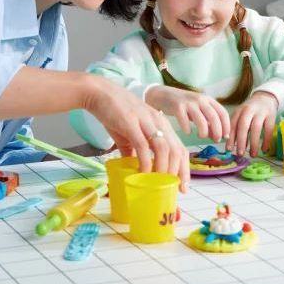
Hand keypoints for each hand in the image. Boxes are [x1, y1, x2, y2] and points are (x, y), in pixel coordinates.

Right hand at [84, 76, 189, 190]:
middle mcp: (158, 122)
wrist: (100, 93)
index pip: (180, 148)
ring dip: (164, 168)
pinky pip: (143, 145)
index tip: (183, 186)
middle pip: (177, 150)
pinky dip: (146, 161)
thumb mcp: (130, 132)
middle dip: (178, 172)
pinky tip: (144, 172)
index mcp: (161, 124)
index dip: (184, 168)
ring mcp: (146, 122)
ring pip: (164, 148)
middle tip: (174, 189)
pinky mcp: (131, 123)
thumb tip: (135, 168)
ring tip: (159, 183)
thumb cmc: (114, 113)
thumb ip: (134, 150)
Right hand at [145, 86, 230, 141]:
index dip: (226, 125)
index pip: (222, 113)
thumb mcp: (199, 111)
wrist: (164, 95)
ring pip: (201, 120)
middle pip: (214, 117)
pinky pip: (185, 121)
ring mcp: (189, 103)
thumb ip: (208, 123)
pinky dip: (187, 129)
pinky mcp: (177, 107)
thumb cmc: (184, 106)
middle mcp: (200, 99)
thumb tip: (217, 137)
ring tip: (201, 136)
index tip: (225, 136)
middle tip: (216, 140)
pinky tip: (187, 132)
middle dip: (217, 131)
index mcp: (208, 99)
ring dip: (203, 132)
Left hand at [227, 91, 277, 156]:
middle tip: (240, 154)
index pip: (233, 124)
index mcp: (239, 111)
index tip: (228, 149)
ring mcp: (260, 112)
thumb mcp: (241, 115)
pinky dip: (266, 140)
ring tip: (252, 154)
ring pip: (256, 128)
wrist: (265, 98)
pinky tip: (264, 149)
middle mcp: (248, 110)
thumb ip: (236, 128)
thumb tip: (232, 146)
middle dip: (241, 141)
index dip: (230, 137)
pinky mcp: (271, 116)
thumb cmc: (250, 111)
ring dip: (253, 143)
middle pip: (243, 125)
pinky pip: (268, 129)